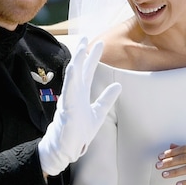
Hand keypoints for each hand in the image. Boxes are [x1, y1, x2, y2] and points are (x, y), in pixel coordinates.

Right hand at [38, 38, 121, 175]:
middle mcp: (74, 93)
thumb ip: (106, 99)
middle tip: (87, 36)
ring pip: (72, 76)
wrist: (67, 149)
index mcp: (81, 93)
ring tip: (81, 47)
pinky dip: (71, 78)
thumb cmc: (79, 132)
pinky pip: (69, 91)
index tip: (99, 43)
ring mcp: (69, 100)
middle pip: (79, 69)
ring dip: (77, 61)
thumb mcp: (98, 113)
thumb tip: (118, 85)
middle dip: (83, 52)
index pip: (87, 71)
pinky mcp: (67, 109)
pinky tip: (74, 67)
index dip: (93, 57)